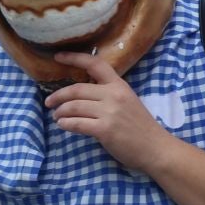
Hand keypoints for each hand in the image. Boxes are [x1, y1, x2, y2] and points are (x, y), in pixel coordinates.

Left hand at [44, 52, 172, 171]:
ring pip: (73, 106)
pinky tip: (63, 125)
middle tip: (49, 102)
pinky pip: (76, 123)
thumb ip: (108, 95)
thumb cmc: (141, 127)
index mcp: (120, 86)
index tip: (58, 56)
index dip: (74, 58)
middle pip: (77, 89)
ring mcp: (109, 112)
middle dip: (58, 95)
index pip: (96, 64)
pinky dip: (65, 123)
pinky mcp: (104, 129)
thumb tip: (81, 96)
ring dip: (60, 111)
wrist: (155, 148)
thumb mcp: (128, 102)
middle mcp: (114, 95)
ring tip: (57, 116)